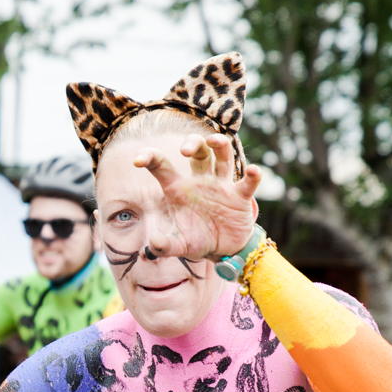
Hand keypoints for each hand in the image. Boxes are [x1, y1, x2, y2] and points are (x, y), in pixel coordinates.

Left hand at [133, 134, 260, 258]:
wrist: (222, 250)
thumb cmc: (196, 240)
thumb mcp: (179, 245)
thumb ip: (164, 245)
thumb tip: (153, 243)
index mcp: (178, 188)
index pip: (161, 165)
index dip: (150, 156)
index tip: (137, 160)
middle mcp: (199, 180)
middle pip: (197, 150)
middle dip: (192, 144)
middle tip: (184, 151)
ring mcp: (221, 185)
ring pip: (222, 155)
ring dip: (220, 144)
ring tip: (214, 141)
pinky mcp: (240, 196)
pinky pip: (248, 182)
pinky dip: (253, 175)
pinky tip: (254, 171)